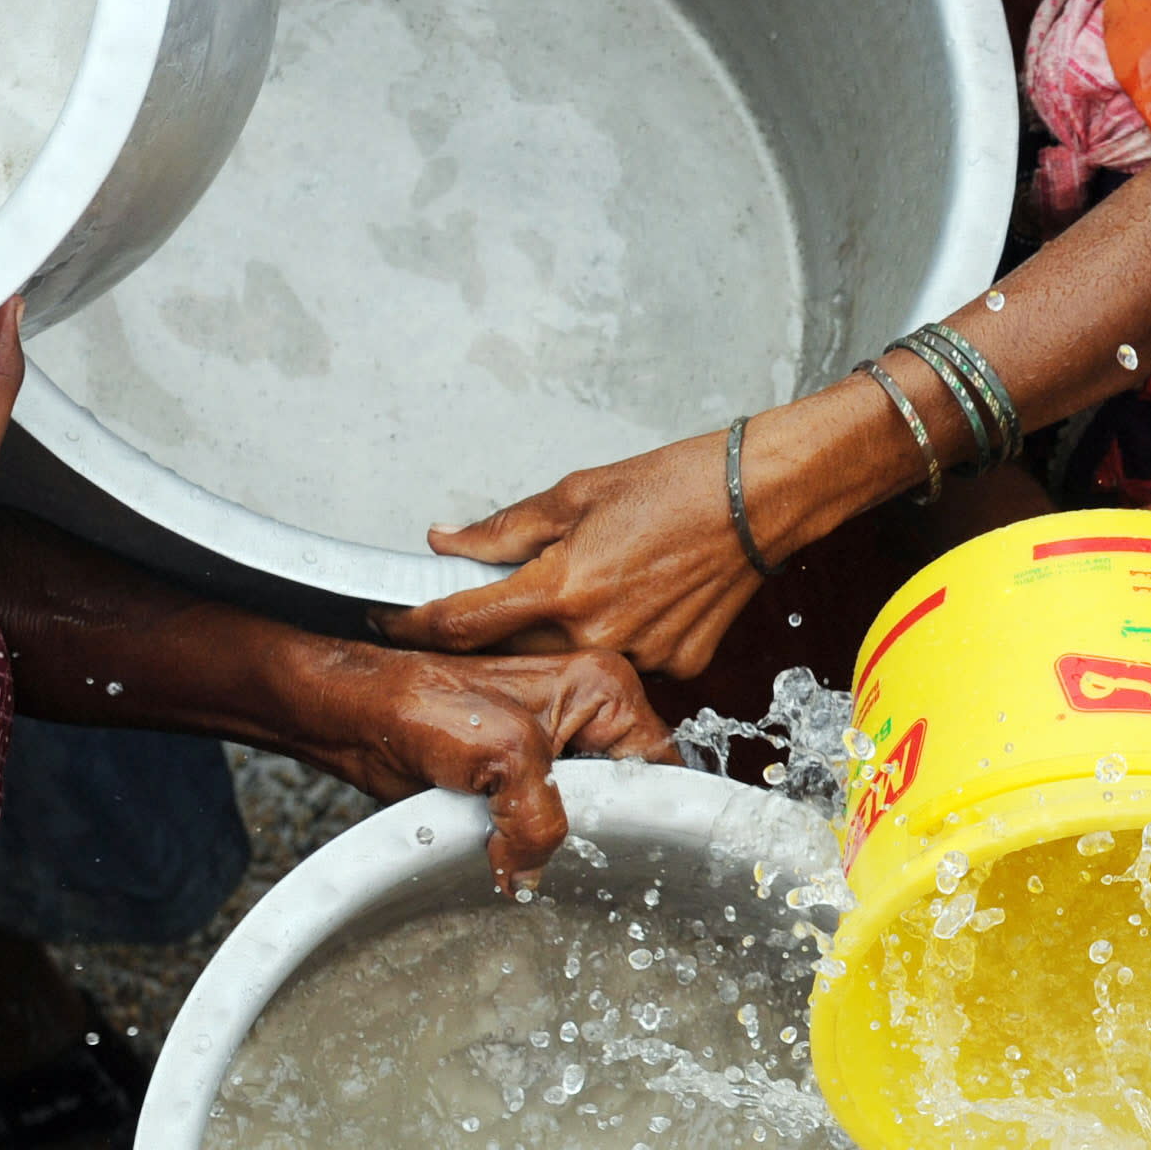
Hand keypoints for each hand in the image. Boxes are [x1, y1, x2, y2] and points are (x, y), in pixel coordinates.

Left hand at [289, 645, 678, 891]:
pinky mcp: (522, 775)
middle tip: (568, 849)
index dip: (646, 810)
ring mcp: (556, 744)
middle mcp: (589, 712)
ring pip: (586, 814)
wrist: (355, 716)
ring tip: (528, 846)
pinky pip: (548, 823)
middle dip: (599, 829)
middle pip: (627, 793)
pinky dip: (529, 844)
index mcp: (604, 688)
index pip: (659, 765)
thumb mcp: (507, 759)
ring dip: (559, 841)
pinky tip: (510, 849)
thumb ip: (544, 822)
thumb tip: (533, 877)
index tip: (623, 846)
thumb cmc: (420, 703)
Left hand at [375, 431, 771, 678]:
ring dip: (561, 634)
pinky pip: (627, 661)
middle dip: (497, 628)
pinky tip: (640, 599)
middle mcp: (597, 633)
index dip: (413, 622)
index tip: (391, 619)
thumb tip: (447, 541)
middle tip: (505, 595)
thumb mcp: (575, 493)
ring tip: (595, 585)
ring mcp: (641, 656)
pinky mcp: (678, 665)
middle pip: (513, 651)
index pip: (462, 621)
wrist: (759, 500)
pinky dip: (619, 636)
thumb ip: (503, 529)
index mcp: (562, 587)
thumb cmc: (676, 485)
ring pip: (571, 660)